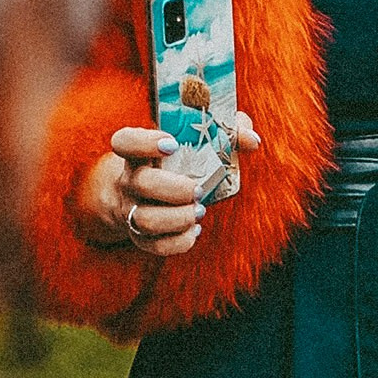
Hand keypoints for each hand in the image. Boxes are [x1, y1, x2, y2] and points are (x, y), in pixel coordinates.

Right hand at [78, 112, 260, 256]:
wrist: (140, 193)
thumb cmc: (174, 161)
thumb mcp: (192, 141)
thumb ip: (225, 132)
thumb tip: (251, 141)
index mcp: (138, 152)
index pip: (125, 141)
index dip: (144, 142)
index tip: (171, 144)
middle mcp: (130, 180)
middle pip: (141, 183)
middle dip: (175, 188)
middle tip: (198, 189)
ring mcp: (132, 209)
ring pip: (145, 219)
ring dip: (178, 218)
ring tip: (199, 210)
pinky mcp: (141, 236)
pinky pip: (156, 245)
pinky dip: (179, 241)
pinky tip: (194, 229)